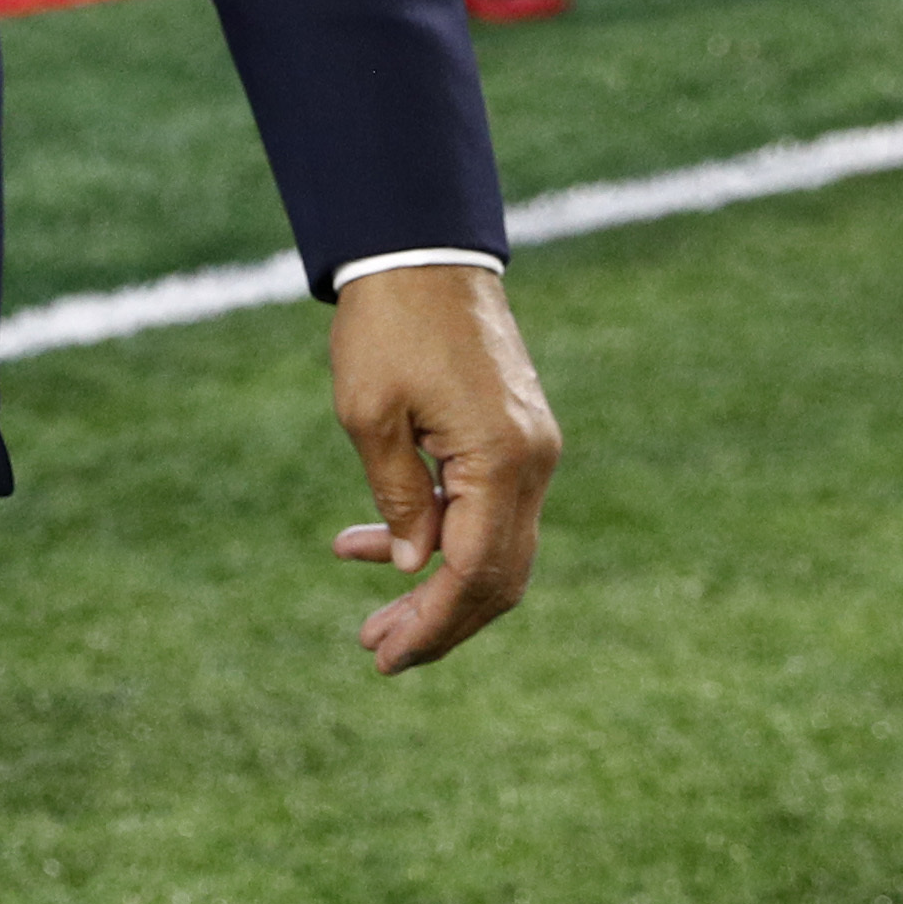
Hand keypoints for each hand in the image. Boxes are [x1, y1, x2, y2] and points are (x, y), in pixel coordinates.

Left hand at [326, 263, 558, 675]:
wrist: (422, 247)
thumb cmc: (388, 323)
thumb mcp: (369, 413)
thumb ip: (396, 496)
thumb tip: (411, 566)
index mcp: (502, 461)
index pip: (475, 572)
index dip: (433, 623)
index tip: (387, 656)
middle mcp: (533, 463)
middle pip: (497, 574)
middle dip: (439, 619)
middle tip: (376, 649)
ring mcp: (531, 448)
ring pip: (494, 545)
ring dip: (436, 582)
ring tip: (373, 615)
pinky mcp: (515, 434)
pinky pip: (485, 506)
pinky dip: (439, 533)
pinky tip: (376, 545)